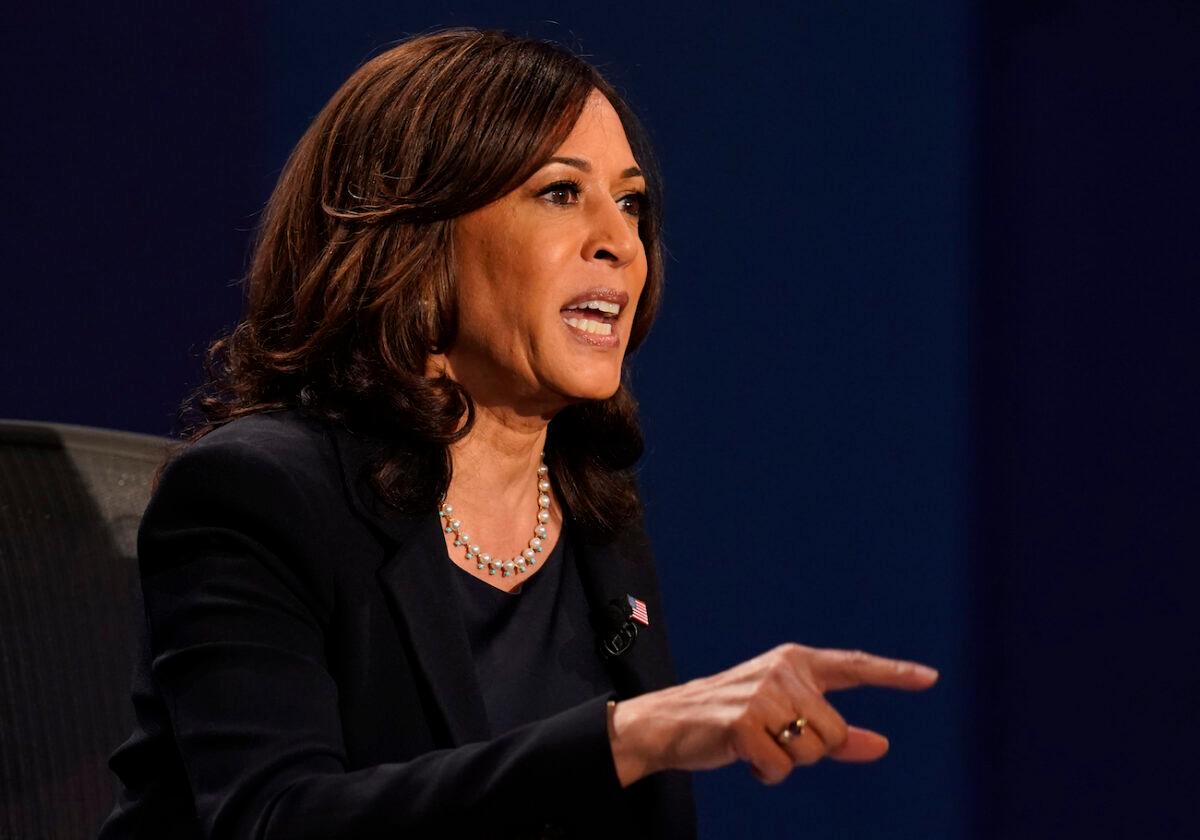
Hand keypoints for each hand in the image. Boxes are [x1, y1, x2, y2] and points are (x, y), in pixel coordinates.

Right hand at [608, 643, 937, 786]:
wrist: (670, 721)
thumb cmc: (733, 719)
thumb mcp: (785, 718)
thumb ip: (836, 731)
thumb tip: (880, 745)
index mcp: (794, 662)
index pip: (853, 666)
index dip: (893, 673)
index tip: (930, 678)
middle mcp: (782, 671)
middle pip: (833, 732)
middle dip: (808, 750)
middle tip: (771, 738)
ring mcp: (762, 694)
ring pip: (810, 751)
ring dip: (784, 761)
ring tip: (754, 744)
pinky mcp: (743, 721)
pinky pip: (780, 767)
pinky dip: (765, 772)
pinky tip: (742, 754)